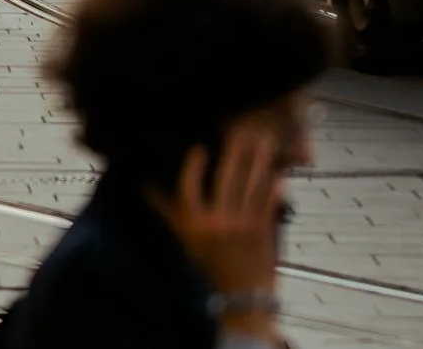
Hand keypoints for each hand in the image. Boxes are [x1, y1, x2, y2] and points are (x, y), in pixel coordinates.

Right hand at [161, 127, 284, 311]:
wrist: (241, 293)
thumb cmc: (208, 261)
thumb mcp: (183, 236)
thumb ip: (165, 208)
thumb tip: (142, 182)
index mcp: (194, 223)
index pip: (189, 188)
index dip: (193, 167)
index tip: (198, 147)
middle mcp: (218, 221)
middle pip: (227, 179)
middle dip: (236, 153)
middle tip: (242, 129)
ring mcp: (244, 224)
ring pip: (252, 185)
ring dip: (260, 161)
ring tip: (264, 141)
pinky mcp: (265, 229)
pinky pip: (270, 201)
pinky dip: (276, 186)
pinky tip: (280, 170)